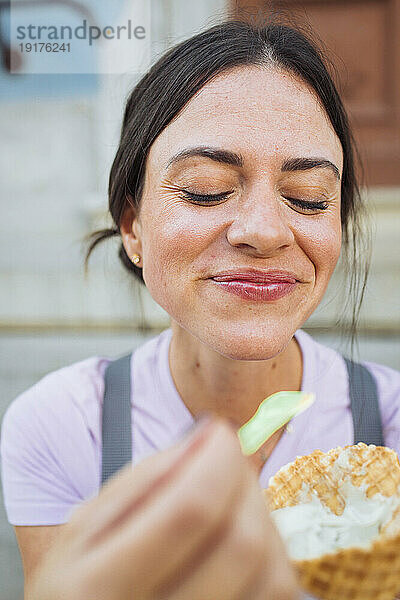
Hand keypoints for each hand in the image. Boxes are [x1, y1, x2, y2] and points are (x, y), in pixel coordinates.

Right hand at [27, 418, 299, 599]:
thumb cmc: (82, 579)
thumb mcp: (87, 526)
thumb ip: (146, 478)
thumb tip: (209, 436)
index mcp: (99, 588)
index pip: (191, 510)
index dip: (218, 459)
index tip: (219, 431)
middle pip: (243, 543)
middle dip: (243, 482)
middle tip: (224, 460)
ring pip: (273, 574)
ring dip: (260, 516)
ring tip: (228, 498)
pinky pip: (279, 594)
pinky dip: (271, 551)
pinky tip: (237, 536)